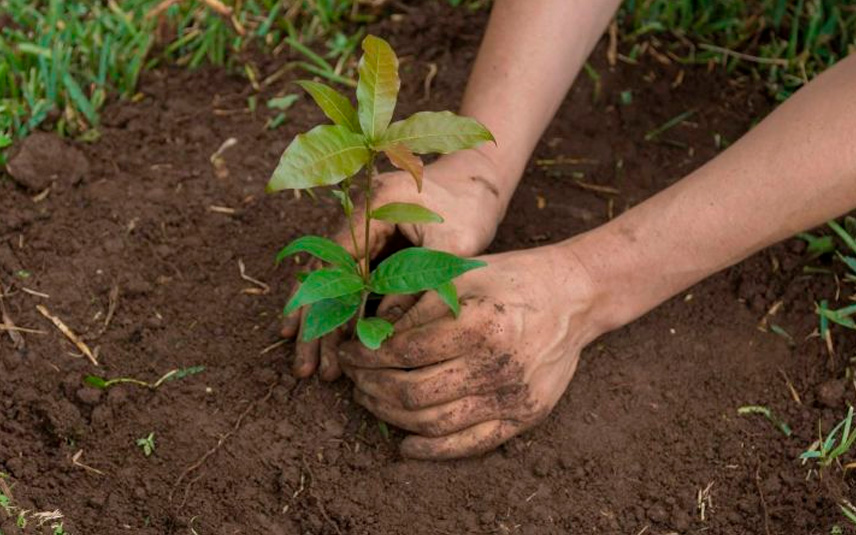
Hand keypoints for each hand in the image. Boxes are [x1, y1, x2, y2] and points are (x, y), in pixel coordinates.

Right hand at [281, 150, 509, 379]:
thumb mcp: (451, 248)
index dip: (328, 307)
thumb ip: (418, 286)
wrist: (478, 182)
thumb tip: (382, 332)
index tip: (328, 346)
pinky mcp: (367, 246)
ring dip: (320, 324)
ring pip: (328, 283)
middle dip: (314, 325)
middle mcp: (356, 217)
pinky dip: (334, 312)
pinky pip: (343, 283)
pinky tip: (321, 342)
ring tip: (311, 368)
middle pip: (323, 276)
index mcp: (373, 207)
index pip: (338, 262)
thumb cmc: (469, 211)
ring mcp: (358, 231)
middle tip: (307, 369)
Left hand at [338, 241, 604, 458]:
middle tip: (353, 378)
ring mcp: (511, 396)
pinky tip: (406, 444)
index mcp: (476, 324)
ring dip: (391, 416)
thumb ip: (413, 302)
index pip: (402, 353)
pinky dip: (432, 450)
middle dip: (370, 387)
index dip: (365, 357)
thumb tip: (369, 332)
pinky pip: (470, 444)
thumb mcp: (459, 274)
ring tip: (371, 400)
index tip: (348, 353)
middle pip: (412, 392)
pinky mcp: (524, 416)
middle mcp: (495, 365)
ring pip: (433, 422)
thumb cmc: (511, 279)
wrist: (573, 297)